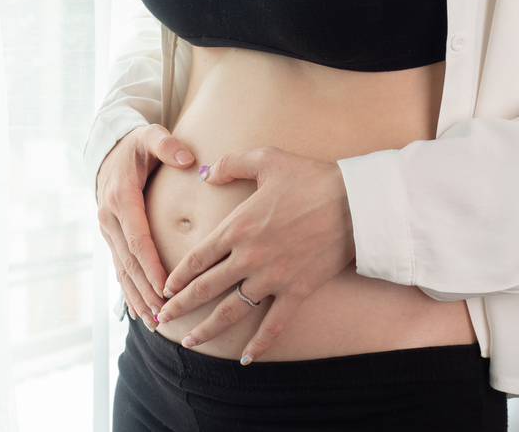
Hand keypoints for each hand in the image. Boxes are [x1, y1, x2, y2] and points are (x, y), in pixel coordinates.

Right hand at [96, 124, 194, 321]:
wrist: (108, 149)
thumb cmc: (137, 145)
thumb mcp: (150, 136)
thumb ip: (167, 145)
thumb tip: (187, 158)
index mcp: (121, 198)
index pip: (138, 238)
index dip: (151, 265)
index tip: (167, 287)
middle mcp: (110, 217)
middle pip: (129, 261)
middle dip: (146, 290)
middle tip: (165, 314)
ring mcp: (107, 229)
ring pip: (122, 269)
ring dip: (137, 296)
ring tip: (155, 321)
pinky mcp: (111, 236)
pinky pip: (119, 267)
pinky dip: (129, 290)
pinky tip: (141, 312)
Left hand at [156, 147, 354, 363]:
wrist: (356, 202)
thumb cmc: (311, 177)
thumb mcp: (266, 159)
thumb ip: (231, 165)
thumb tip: (204, 173)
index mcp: (236, 227)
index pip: (197, 258)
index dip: (177, 277)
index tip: (163, 289)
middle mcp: (248, 257)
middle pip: (205, 288)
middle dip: (180, 306)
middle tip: (162, 319)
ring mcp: (272, 277)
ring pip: (231, 311)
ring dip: (208, 329)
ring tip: (190, 342)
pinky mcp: (297, 291)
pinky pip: (274, 324)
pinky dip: (259, 344)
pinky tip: (246, 359)